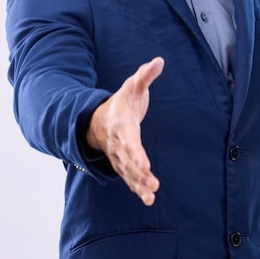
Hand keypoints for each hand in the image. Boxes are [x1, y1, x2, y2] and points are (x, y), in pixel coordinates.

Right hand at [86, 57, 163, 205]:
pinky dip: (137, 188)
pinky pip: (129, 178)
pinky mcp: (123, 164)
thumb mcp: (133, 86)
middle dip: (139, 173)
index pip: (129, 141)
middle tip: (152, 183)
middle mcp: (118, 143)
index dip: (136, 154)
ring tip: (151, 196)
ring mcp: (119, 156)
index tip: (145, 165)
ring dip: (139, 184)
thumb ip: (145, 75)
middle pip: (128, 160)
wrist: (99, 119)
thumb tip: (159, 60)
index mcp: (121, 124)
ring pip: (127, 173)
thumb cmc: (122, 101)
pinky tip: (148, 198)